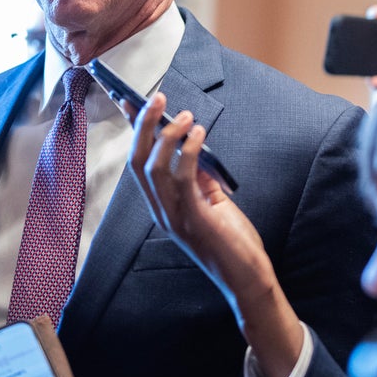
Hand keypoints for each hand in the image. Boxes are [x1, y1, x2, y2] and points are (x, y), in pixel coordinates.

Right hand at [127, 93, 304, 376]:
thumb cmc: (232, 242)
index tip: (129, 102)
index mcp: (161, 206)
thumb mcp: (212, 202)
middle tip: (158, 99)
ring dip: (167, 135)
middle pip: (137, 160)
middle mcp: (160, 210)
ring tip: (184, 114)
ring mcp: (173, 216)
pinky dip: (189, 150)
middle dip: (143, 126)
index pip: (138, 162)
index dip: (132, 132)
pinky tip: (199, 133)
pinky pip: (183, 176)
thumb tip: (192, 146)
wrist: (247, 278)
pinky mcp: (194, 218)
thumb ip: (199, 178)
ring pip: (153, 166)